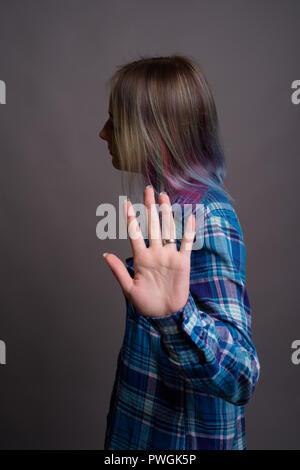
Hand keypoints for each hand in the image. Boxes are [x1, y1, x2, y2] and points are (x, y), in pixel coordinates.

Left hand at [103, 186, 195, 317]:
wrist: (164, 314)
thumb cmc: (145, 303)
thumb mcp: (129, 289)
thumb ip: (119, 271)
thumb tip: (105, 255)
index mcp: (141, 258)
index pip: (135, 233)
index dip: (131, 218)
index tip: (127, 203)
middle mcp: (155, 253)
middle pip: (152, 225)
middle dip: (150, 208)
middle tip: (148, 190)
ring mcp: (169, 256)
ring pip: (168, 230)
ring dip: (167, 214)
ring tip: (164, 197)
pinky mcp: (182, 262)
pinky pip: (187, 243)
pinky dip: (189, 230)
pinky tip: (191, 216)